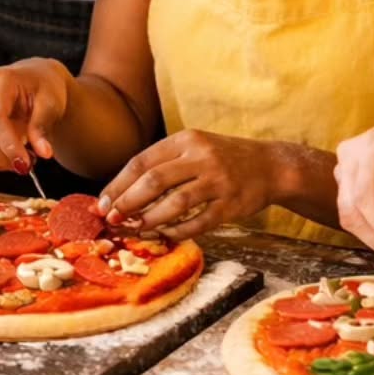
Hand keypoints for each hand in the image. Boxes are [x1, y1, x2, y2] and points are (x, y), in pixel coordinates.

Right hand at [0, 61, 69, 174]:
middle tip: (28, 163)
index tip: (25, 165)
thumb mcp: (51, 104)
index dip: (9, 146)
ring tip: (20, 156)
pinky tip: (6, 153)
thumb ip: (42, 128)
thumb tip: (43, 152)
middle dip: (4, 158)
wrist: (32, 81)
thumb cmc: (43, 88)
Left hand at [99, 130, 278, 238]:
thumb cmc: (223, 158)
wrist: (271, 166)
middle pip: (154, 181)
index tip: (102, 202)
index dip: (118, 184)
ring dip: (150, 219)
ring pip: (175, 203)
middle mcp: (201, 157)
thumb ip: (164, 164)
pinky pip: (199, 222)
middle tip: (112, 218)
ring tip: (135, 228)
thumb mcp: (194, 147)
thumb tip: (122, 191)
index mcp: (186, 140)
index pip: (142, 162)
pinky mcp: (232, 204)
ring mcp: (218, 181)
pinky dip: (178, 231)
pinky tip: (166, 235)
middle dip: (127, 202)